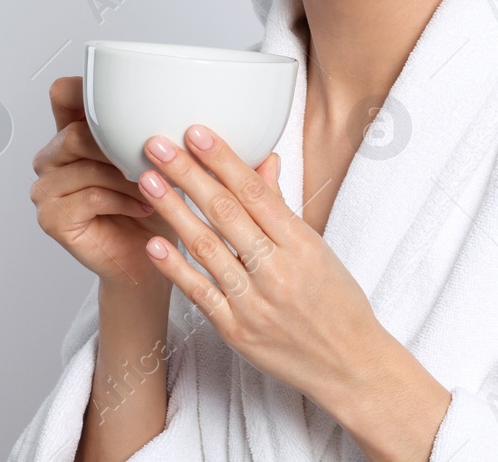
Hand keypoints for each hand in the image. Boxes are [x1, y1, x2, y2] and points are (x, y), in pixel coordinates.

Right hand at [30, 76, 176, 293]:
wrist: (147, 258)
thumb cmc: (153, 206)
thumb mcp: (155, 159)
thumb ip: (148, 130)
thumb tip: (175, 101)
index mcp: (72, 135)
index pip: (63, 96)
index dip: (83, 89)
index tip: (119, 96)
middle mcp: (52, 160)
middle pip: (75, 134)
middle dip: (118, 144)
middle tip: (153, 157)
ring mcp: (46, 190)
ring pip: (85, 166)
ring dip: (127, 176)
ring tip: (155, 187)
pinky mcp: (51, 219)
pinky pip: (90, 197)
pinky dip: (124, 200)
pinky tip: (144, 206)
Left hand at [137, 127, 450, 458]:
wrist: (350, 365)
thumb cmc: (338, 304)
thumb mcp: (319, 251)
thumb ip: (283, 209)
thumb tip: (264, 163)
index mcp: (303, 244)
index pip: (256, 192)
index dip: (224, 160)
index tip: (196, 132)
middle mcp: (278, 270)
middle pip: (226, 213)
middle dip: (188, 174)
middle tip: (157, 144)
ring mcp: (254, 302)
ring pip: (207, 248)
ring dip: (173, 211)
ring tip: (146, 181)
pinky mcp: (236, 331)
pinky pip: (200, 293)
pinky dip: (176, 268)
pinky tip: (153, 243)